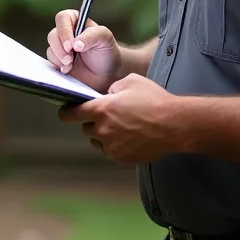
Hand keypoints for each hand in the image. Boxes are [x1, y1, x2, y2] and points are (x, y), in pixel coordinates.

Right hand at [45, 8, 120, 92]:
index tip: (70, 46)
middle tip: (70, 59)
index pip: (63, 18)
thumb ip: (92, 36)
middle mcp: (67, 32)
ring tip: (71, 65)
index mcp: (76, 21)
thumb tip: (76, 44)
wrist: (108, 73)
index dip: (64, 31)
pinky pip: (51, 61)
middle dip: (60, 49)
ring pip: (50, 49)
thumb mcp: (105, 38)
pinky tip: (68, 70)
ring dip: (59, 58)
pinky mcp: (59, 61)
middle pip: (53, 35)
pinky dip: (58, 66)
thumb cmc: (107, 51)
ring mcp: (61, 47)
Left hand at [58, 74, 177, 163]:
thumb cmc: (154, 100)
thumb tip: (107, 95)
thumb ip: (112, 88)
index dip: (66, 113)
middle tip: (111, 117)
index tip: (66, 113)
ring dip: (104, 135)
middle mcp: (103, 130)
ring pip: (98, 142)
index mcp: (102, 110)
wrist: (174, 125)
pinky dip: (116, 146)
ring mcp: (111, 147)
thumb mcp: (131, 82)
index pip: (71, 114)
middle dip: (94, 122)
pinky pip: (111, 152)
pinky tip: (131, 137)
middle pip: (86, 128)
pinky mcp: (121, 158)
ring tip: (123, 128)